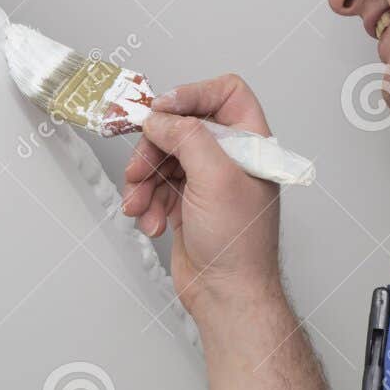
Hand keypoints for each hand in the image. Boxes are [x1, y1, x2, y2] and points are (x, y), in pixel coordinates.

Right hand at [121, 74, 280, 312]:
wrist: (228, 295)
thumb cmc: (239, 245)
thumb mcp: (215, 178)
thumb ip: (187, 136)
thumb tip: (160, 117)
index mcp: (251, 144)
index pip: (226, 93)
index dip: (192, 95)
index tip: (162, 110)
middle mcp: (230, 158)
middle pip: (182, 127)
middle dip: (154, 148)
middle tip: (139, 168)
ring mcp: (207, 180)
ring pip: (163, 158)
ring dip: (144, 181)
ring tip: (139, 204)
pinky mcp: (186, 202)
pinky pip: (156, 186)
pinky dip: (146, 201)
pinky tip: (149, 221)